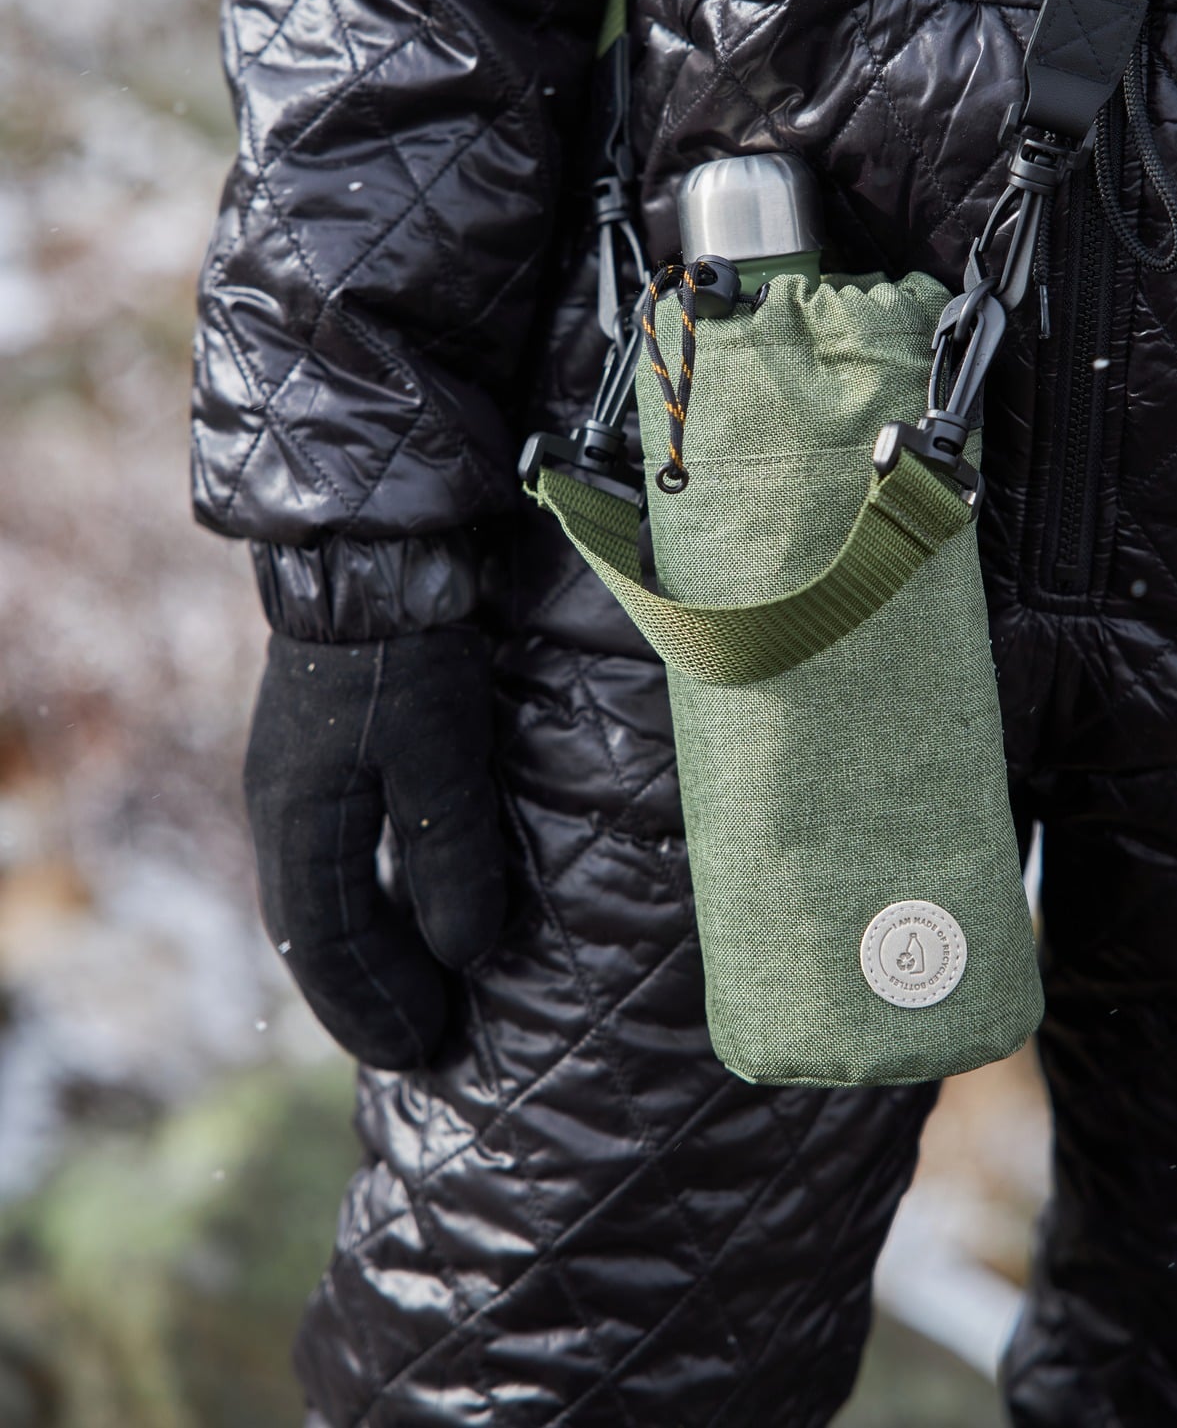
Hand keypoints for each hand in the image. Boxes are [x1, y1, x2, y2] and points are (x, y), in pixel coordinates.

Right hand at [244, 627, 505, 1068]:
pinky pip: (335, 851)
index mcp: (300, 823)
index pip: (325, 947)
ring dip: (367, 947)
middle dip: (364, 992)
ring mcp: (295, 777)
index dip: (373, 1007)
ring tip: (417, 988)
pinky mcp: (321, 749)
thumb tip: (464, 953)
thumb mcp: (443, 761)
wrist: (372, 554)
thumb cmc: (410, 656)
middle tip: (419, 1041)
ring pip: (322, 891)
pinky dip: (368, 896)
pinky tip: (409, 902)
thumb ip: (451, 859)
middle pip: (313, 929)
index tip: (422, 1050)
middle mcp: (284, 809)